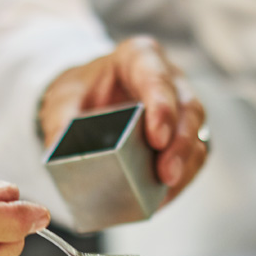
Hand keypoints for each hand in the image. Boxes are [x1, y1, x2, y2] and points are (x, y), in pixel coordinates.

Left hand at [39, 36, 206, 202]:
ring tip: (166, 190)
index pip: (157, 77)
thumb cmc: (81, 93)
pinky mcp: (184, 136)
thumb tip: (58, 150)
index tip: (156, 138)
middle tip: (166, 174)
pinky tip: (162, 197)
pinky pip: (192, 158)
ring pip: (197, 134)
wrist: (87, 102)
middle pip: (188, 108)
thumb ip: (60, 121)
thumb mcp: (62, 99)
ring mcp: (181, 109)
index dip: (162, 107)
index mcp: (139, 58)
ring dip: (185, 165)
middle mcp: (170, 80)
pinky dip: (181, 178)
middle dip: (180, 144)